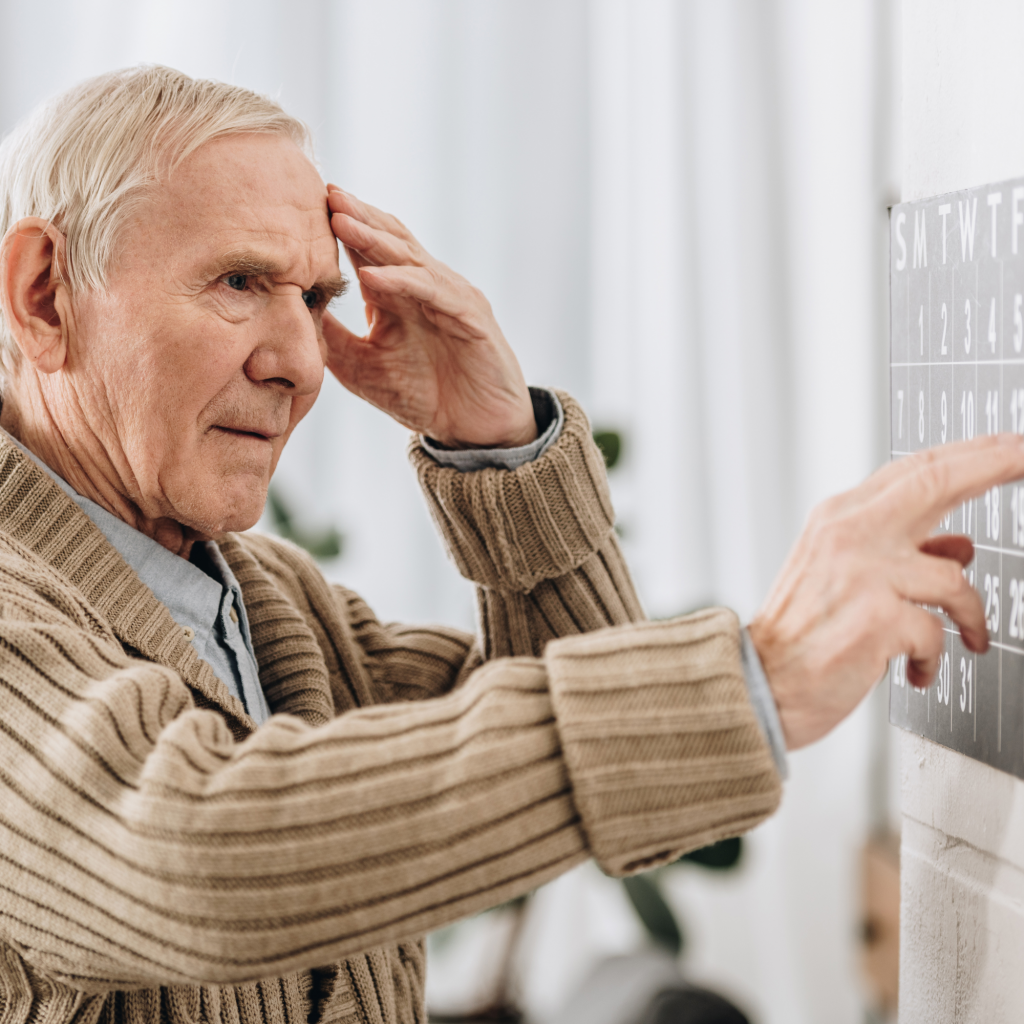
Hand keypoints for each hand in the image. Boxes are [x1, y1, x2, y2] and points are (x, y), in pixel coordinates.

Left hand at [322, 187, 536, 448]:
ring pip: (409, 258)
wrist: (477, 429)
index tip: (302, 206)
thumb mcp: (363, 368)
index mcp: (400, 295)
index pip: (367, 251)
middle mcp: (426, 287)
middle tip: (323, 192)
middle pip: (389, 240)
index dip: (340, 227)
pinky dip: (402, 282)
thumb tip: (291, 312)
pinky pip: (433, 292)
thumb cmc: (426, 397)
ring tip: (340, 220)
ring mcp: (451, 298)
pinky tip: (371, 277)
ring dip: (373, 239)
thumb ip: (334, 339)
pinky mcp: (471, 318)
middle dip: (356, 215)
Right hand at [749, 434, 1023, 749]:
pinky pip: (936, 633)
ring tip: (967, 637)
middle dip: (996, 463)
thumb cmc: (800, 634)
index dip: (972, 453)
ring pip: (953, 578)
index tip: (1013, 444)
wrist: (759, 684)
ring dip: (969, 615)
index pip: (913, 470)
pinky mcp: (877, 621)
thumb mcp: (842, 576)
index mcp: (838, 518)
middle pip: (935, 481)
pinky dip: (934, 656)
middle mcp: (849, 536)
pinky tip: (918, 669)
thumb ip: (898, 552)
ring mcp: (863, 575)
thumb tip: (958, 546)